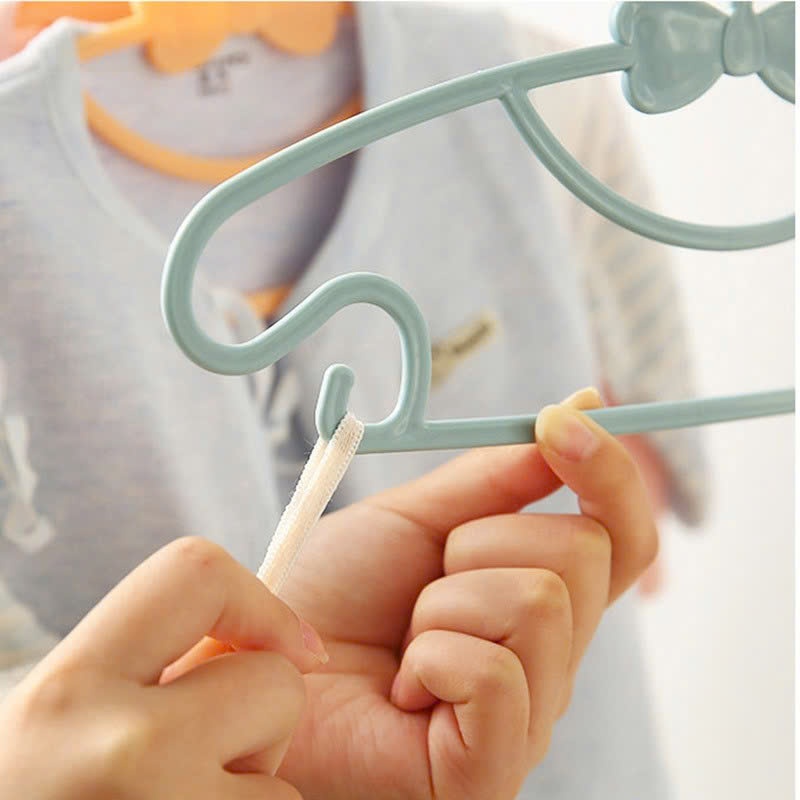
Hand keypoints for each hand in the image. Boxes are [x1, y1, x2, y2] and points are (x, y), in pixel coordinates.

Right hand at [0, 537, 327, 799]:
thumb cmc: (28, 798)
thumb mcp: (57, 722)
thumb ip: (144, 670)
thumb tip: (267, 639)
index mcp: (67, 690)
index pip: (195, 575)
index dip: (259, 601)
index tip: (291, 642)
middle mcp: (118, 753)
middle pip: (278, 685)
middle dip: (261, 719)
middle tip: (196, 759)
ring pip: (285, 783)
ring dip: (248, 796)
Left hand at [172, 387, 657, 799]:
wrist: (262, 667)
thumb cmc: (332, 598)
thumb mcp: (414, 517)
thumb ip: (497, 476)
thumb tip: (583, 410)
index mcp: (535, 598)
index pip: (621, 536)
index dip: (608, 472)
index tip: (564, 421)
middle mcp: (549, 659)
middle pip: (585, 555)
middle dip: (481, 539)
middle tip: (425, 580)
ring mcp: (528, 718)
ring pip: (539, 602)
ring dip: (444, 600)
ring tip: (405, 640)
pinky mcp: (493, 770)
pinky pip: (496, 674)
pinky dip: (431, 659)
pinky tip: (403, 688)